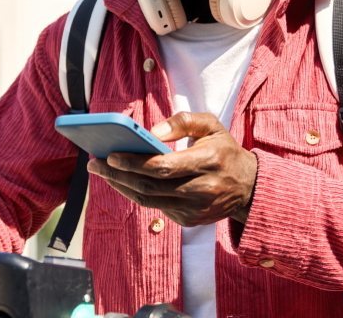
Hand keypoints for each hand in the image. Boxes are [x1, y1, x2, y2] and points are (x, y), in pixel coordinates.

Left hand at [87, 111, 257, 226]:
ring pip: (149, 200)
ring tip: (101, 171)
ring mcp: (195, 209)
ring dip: (121, 186)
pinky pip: (156, 207)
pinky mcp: (189, 220)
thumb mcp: (211, 125)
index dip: (135, 163)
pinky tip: (121, 181)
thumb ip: (182, 121)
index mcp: (208, 161)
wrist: (248, 186)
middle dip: (118, 174)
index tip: (110, 155)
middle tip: (94, 163)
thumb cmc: (224, 149)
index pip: (165, 167)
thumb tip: (151, 132)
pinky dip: (136, 194)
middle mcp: (202, 189)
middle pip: (151, 186)